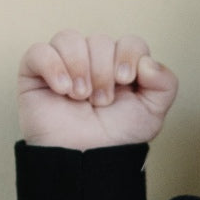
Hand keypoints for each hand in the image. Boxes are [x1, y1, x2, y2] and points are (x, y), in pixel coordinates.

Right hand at [18, 30, 178, 148]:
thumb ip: (165, 83)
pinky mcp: (35, 73)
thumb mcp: (151, 113)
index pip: (129, 42)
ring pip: (69, 38)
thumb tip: (146, 61)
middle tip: (100, 101)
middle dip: (103, 72)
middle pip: (100, 40)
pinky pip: (40, 51)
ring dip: (80, 68)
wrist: (85, 160)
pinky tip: (62, 89)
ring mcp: (62, 65)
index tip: (124, 81)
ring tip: (80, 97)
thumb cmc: (114, 138)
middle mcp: (92, 61)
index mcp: (119, 66)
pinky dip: (53, 66)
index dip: (128, 56)